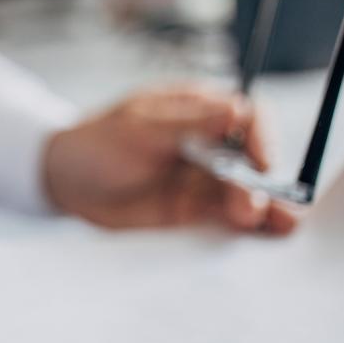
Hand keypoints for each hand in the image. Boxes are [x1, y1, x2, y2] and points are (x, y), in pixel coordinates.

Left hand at [43, 85, 297, 232]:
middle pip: (253, 160)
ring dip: (264, 207)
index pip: (248, 118)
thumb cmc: (97, 143)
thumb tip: (236, 110)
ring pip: (246, 191)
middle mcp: (210, 143)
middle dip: (261, 181)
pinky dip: (248, 225)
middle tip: (253, 204)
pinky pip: (228, 216)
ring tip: (279, 224)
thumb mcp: (139, 128)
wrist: (64, 182)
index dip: (262, 138)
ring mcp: (204, 178)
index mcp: (200, 110)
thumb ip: (188, 124)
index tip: (262, 160)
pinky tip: (265, 232)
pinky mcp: (194, 209)